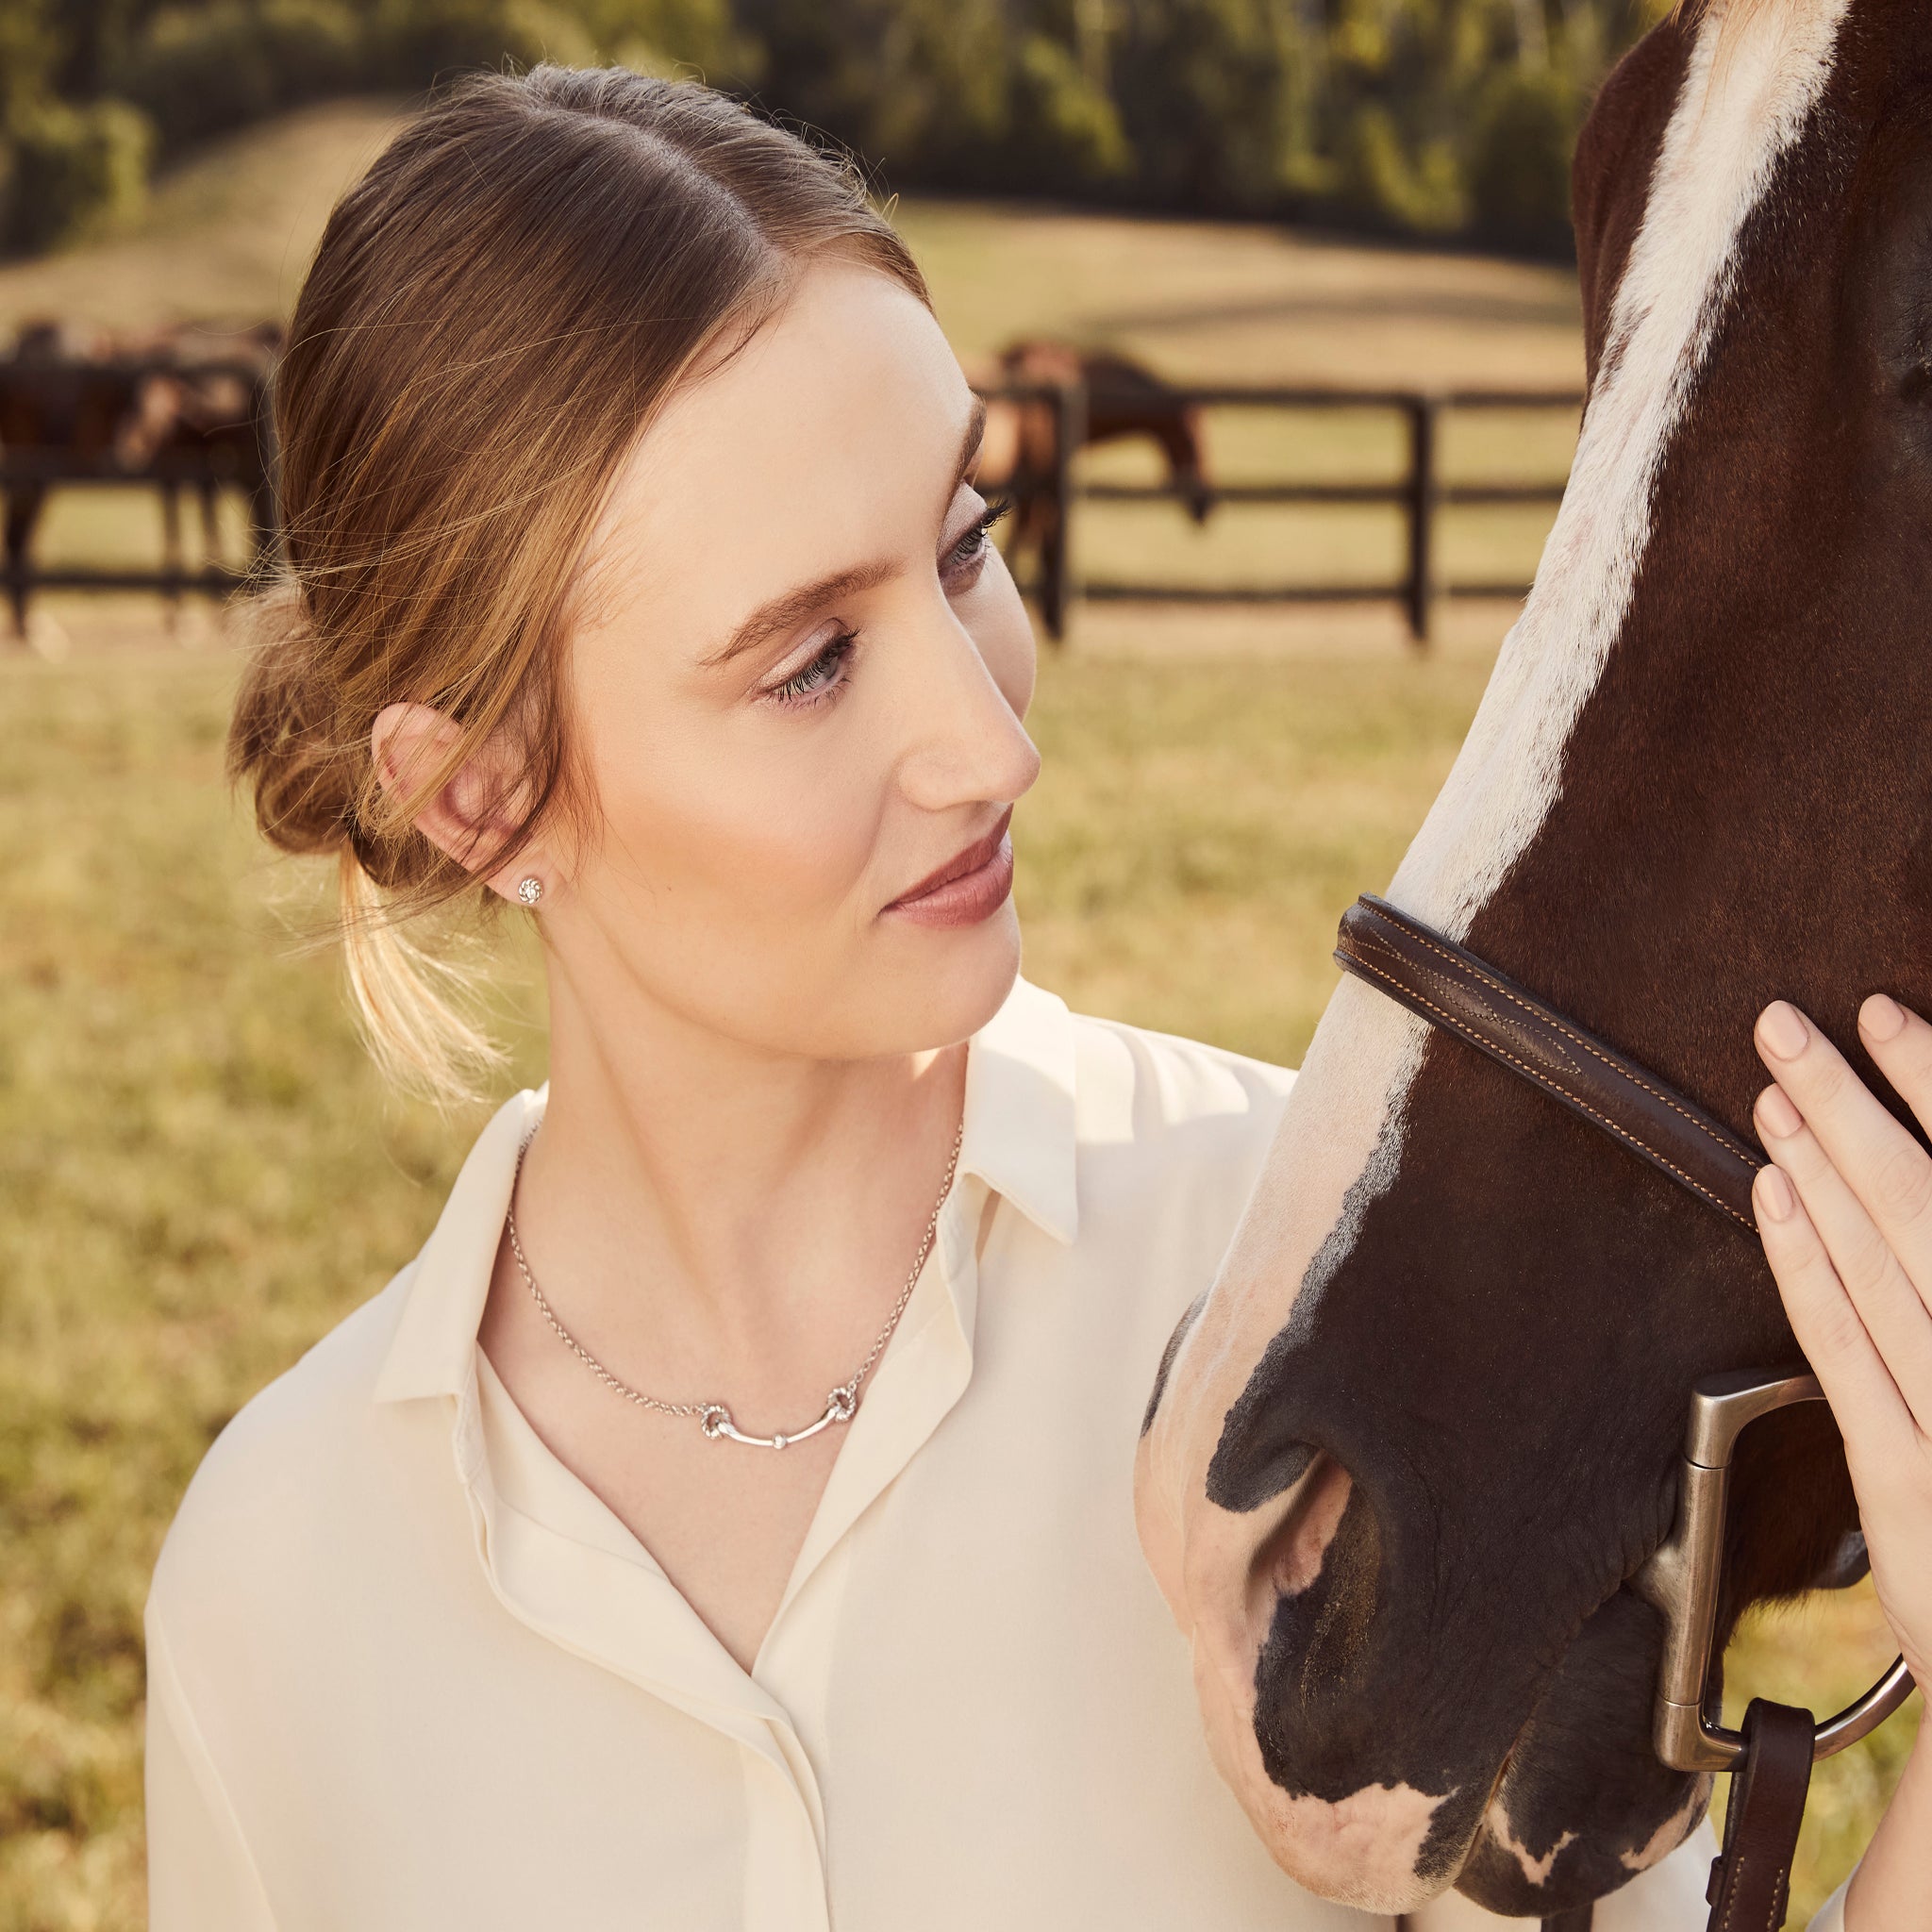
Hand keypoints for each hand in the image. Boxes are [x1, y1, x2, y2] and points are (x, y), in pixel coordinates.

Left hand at [1752, 994, 1931, 1687]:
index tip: (1888, 1014)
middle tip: (1786, 1023)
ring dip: (1822, 1164)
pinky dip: (1804, 1264)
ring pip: (1885, 1265)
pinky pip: (1847, 1353)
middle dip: (1860, 1102)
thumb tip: (1903, 1199)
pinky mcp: (1910, 1485)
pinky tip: (1769, 1191)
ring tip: (1769, 1084)